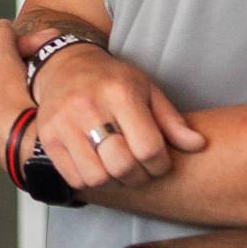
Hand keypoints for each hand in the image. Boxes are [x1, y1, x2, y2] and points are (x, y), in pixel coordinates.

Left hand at [0, 20, 44, 162]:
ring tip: (40, 87)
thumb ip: (0, 34)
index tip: (40, 44)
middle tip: (44, 63)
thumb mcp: (3, 56)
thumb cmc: (10, 101)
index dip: (17, 43)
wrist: (26, 148)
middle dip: (22, 64)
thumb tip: (1, 25)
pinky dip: (23, 108)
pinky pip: (11, 115)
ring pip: (5, 93)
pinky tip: (36, 108)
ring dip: (23, 85)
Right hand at [22, 33, 204, 190]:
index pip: (148, 148)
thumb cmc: (110, 80)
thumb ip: (172, 120)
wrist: (64, 66)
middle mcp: (88, 106)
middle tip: (138, 169)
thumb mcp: (146, 89)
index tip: (157, 161)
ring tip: (116, 168)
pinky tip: (96, 165)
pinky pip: (74, 178)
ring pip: (97, 177)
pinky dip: (90, 181)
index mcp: (119, 92)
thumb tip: (198, 144)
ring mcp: (63, 122)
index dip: (160, 165)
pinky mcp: (47, 136)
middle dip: (137, 177)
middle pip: (122, 165)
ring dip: (113, 181)